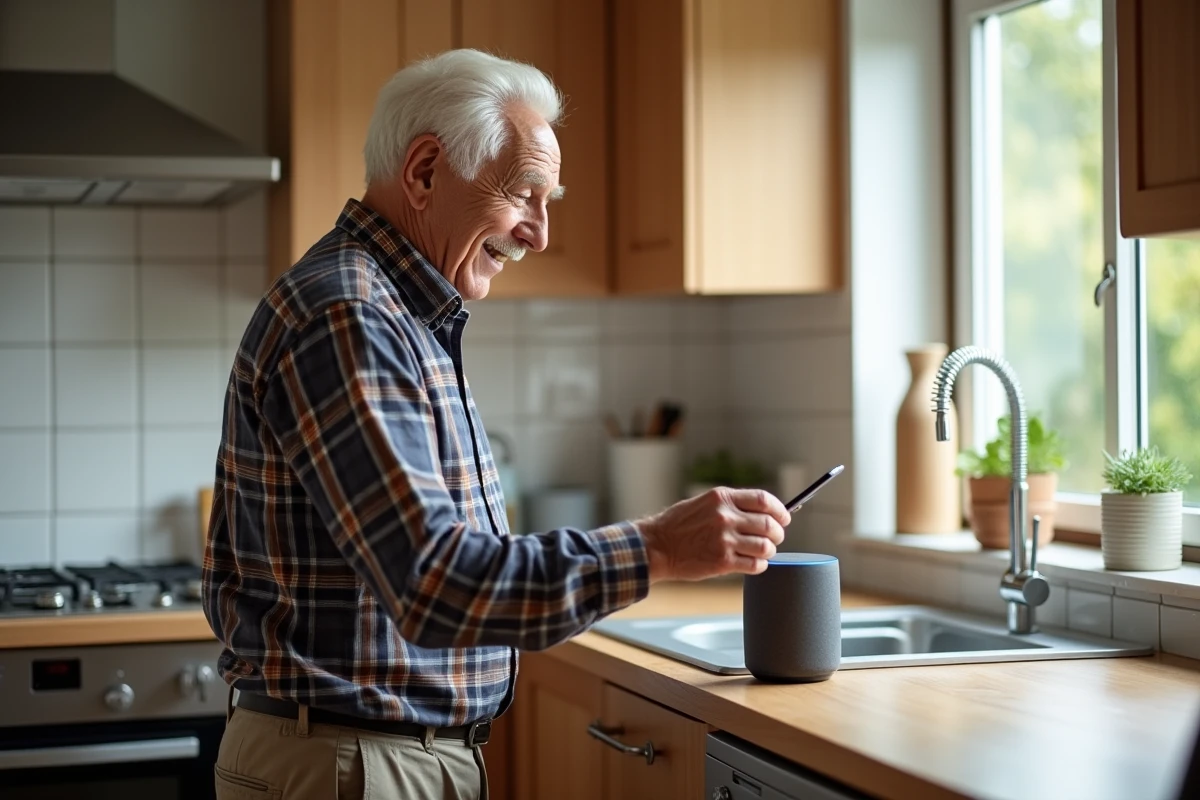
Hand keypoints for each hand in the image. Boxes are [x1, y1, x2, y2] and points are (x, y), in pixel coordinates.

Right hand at [636, 488, 790, 581]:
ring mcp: (725, 540)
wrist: (656, 547)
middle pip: (768, 524)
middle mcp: (725, 516)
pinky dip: (759, 565)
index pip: (763, 499)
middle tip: (775, 538)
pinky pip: (755, 565)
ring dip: (769, 551)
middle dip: (778, 533)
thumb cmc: (677, 525)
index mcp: (721, 498)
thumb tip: (761, 513)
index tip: (784, 517)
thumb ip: (730, 506)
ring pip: (765, 546)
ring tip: (763, 552)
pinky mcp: (723, 561)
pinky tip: (753, 563)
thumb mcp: (703, 503)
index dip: (779, 510)